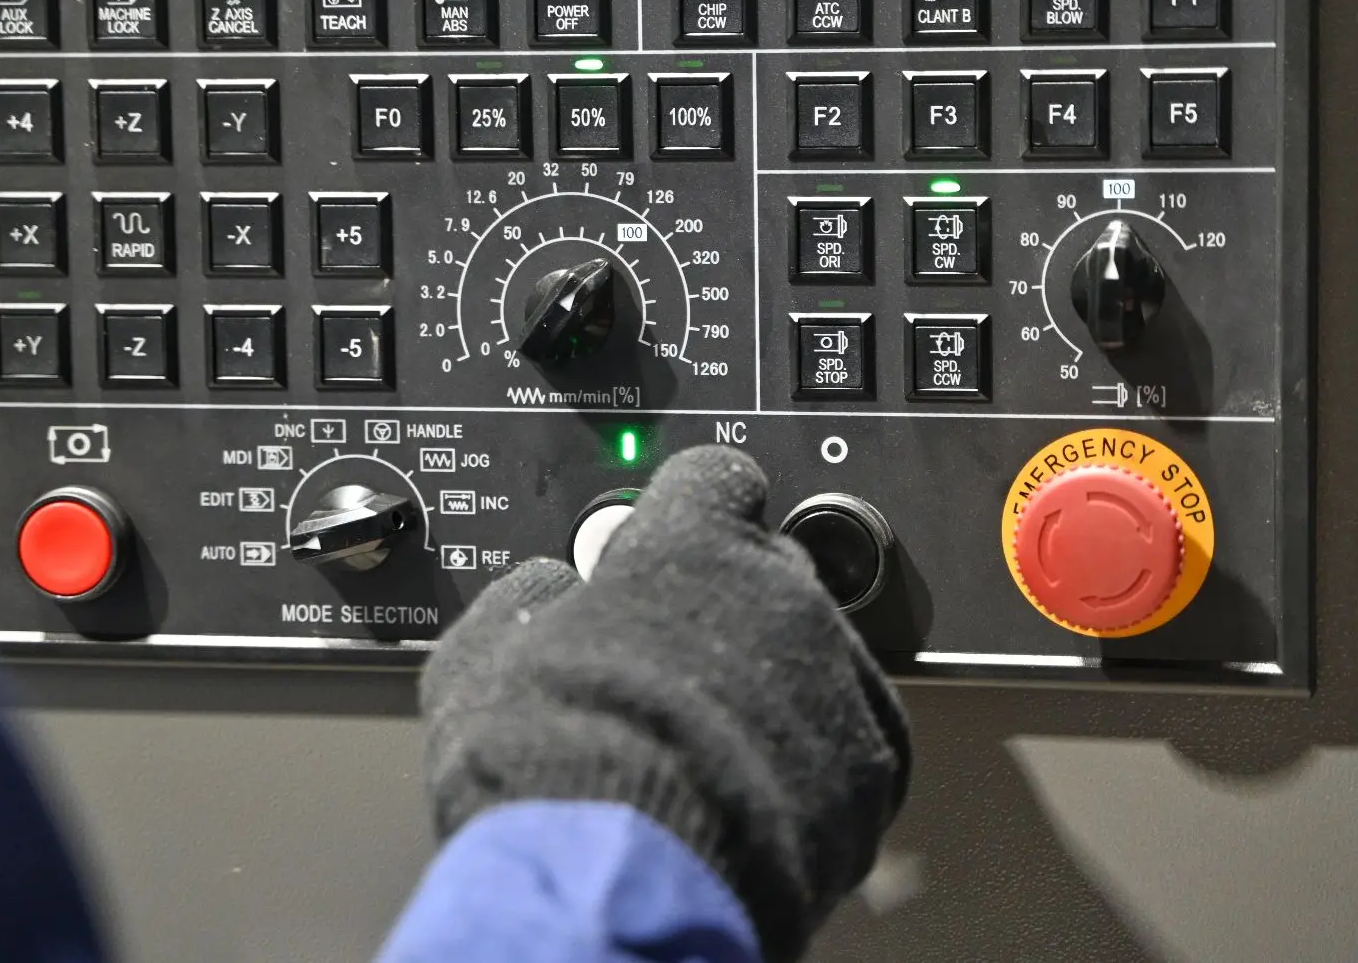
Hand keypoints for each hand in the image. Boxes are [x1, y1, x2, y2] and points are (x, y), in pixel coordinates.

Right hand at [419, 446, 910, 962]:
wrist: (620, 879)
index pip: (714, 478)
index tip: (676, 540)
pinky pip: (851, 736)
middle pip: (771, 567)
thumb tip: (543, 586)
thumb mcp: (484, 658)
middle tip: (677, 666)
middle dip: (729, 605)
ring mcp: (835, 676)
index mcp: (688, 544)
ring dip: (776, 683)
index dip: (690, 509)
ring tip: (715, 747)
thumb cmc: (547, 764)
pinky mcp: (873, 764)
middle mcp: (779, 592)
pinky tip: (761, 791)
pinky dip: (816, 755)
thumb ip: (524, 598)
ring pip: (816, 653)